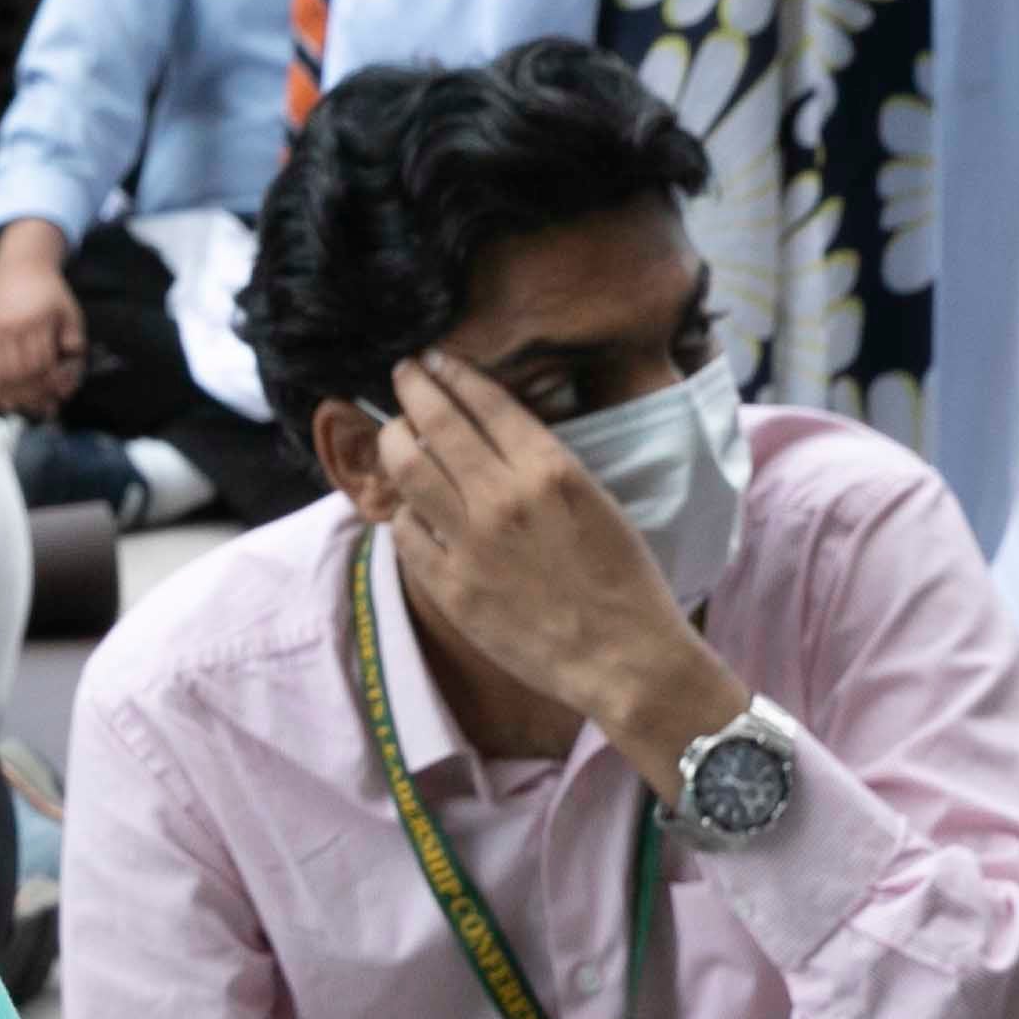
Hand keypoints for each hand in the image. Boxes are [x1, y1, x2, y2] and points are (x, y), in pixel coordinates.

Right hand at [0, 219, 87, 419]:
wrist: (19, 269)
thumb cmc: (50, 296)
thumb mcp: (71, 314)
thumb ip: (75, 344)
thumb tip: (67, 380)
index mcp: (37, 319)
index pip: (41, 363)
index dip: (50, 384)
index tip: (59, 394)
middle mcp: (11, 325)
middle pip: (19, 373)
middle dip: (33, 395)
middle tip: (44, 407)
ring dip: (13, 397)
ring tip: (25, 406)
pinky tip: (4, 398)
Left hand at [374, 350, 739, 780]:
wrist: (624, 657)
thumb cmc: (625, 581)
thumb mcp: (596, 501)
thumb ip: (543, 467)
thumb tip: (495, 440)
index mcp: (549, 469)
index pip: (486, 402)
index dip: (453, 374)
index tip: (436, 360)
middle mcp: (503, 497)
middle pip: (436, 424)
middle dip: (412, 389)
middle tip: (402, 375)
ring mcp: (470, 542)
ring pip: (407, 470)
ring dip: (393, 440)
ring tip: (393, 431)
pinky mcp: (451, 587)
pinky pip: (407, 532)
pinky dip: (404, 509)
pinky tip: (408, 504)